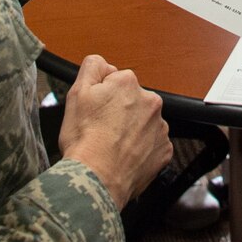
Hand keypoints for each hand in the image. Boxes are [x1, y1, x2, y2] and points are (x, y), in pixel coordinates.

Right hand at [57, 54, 171, 207]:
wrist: (97, 179)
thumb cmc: (85, 139)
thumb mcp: (77, 93)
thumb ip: (92, 67)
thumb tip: (102, 62)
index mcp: (128, 83)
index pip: (115, 81)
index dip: (101, 97)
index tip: (95, 112)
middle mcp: (150, 101)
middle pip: (131, 101)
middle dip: (119, 112)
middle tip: (101, 131)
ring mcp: (159, 127)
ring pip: (143, 123)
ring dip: (131, 130)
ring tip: (112, 147)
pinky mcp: (164, 150)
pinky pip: (152, 144)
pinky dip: (141, 149)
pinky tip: (125, 157)